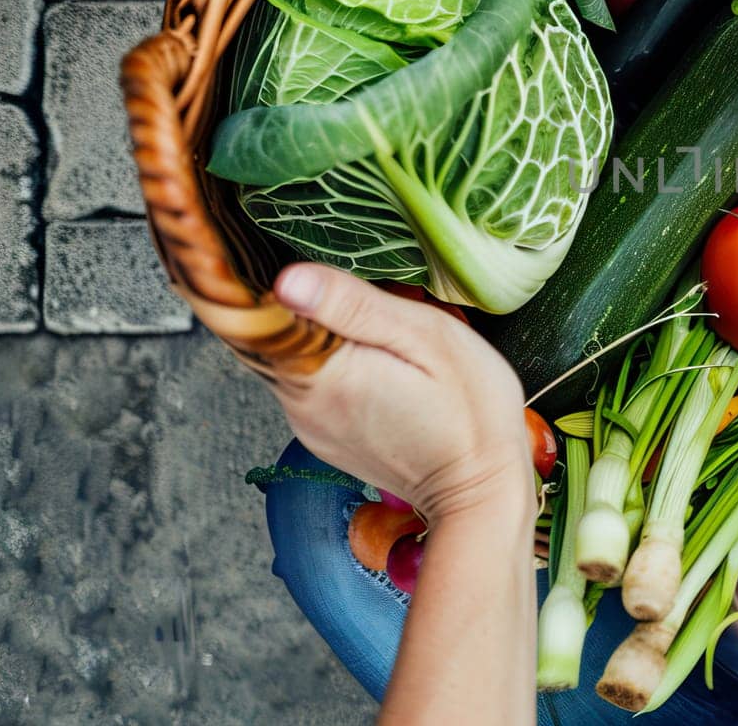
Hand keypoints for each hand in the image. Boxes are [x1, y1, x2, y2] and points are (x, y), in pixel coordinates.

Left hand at [267, 264, 534, 521]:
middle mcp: (300, 404)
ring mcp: (310, 424)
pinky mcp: (326, 436)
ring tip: (349, 306)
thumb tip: (284, 279)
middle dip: (287, 299)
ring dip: (307, 328)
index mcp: (320, 373)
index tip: (266, 244)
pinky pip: (306, 382)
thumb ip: (356, 306)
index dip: (258, 276)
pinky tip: (359, 347)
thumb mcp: (427, 338)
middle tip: (320, 267)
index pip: (255, 316)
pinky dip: (321, 357)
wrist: (481, 493)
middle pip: (269, 335)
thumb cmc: (469, 411)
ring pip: (287, 357)